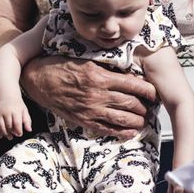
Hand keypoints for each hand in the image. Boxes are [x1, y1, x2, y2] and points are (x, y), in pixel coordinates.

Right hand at [0, 98, 31, 138]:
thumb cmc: (17, 105)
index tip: (20, 134)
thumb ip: (27, 120)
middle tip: (15, 135)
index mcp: (15, 110)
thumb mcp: (24, 111)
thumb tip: (29, 129)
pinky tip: (1, 135)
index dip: (18, 130)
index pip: (17, 123)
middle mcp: (6, 112)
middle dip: (12, 132)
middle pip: (8, 126)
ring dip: (5, 134)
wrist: (7, 97)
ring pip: (1, 127)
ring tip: (9, 137)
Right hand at [21, 56, 157, 138]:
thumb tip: (128, 71)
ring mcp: (91, 110)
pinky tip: (130, 132)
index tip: (154, 93)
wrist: (39, 80)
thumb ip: (107, 67)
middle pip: (131, 104)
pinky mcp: (84, 120)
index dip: (148, 91)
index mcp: (100, 76)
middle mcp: (98, 95)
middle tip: (150, 108)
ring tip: (143, 120)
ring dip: (137, 121)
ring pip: (122, 119)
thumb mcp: (87, 60)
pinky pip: (107, 129)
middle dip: (144, 108)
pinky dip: (122, 132)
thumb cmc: (63, 66)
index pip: (133, 85)